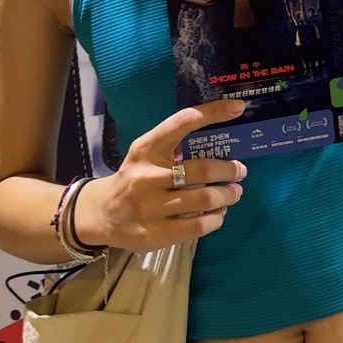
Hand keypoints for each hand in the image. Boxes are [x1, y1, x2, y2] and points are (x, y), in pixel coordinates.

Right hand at [75, 100, 247, 252]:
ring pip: (203, 199)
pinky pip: (196, 226)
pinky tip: (219, 214)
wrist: (102, 214)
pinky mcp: (155, 234)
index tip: (237, 108)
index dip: (213, 113)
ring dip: (227, 195)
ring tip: (235, 193)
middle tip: (240, 171)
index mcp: (147, 147)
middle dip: (229, 170)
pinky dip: (215, 219)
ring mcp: (150, 206)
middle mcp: (148, 175)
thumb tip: (218, 140)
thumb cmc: (133, 177)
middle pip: (202, 170)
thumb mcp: (146, 153)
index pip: (183, 122)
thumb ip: (173, 145)